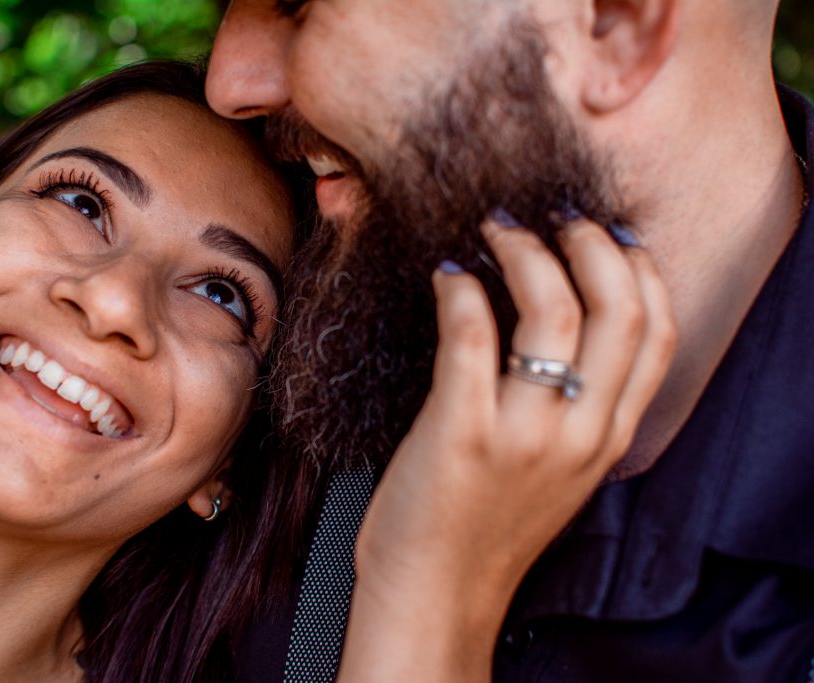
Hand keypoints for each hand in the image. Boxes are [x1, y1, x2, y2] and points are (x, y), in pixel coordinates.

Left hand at [339, 216, 676, 680]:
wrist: (435, 591)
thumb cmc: (487, 522)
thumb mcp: (562, 468)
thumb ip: (579, 405)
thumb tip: (567, 316)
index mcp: (610, 435)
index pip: (657, 330)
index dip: (637, 267)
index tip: (605, 234)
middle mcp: (581, 432)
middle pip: (618, 307)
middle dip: (588, 242)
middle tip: (550, 219)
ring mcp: (524, 433)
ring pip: (552, 311)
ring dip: (523, 252)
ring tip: (494, 232)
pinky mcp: (462, 433)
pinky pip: (472, 337)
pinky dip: (461, 291)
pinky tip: (447, 276)